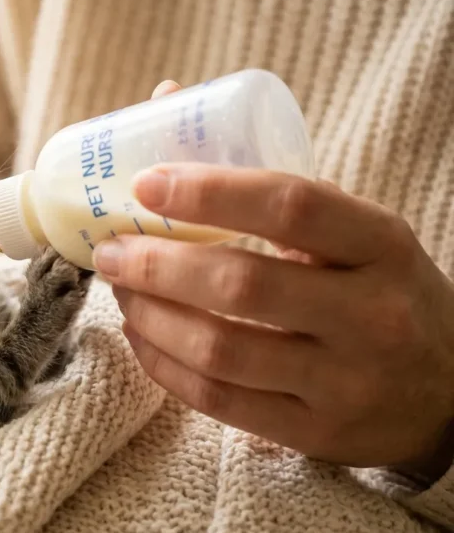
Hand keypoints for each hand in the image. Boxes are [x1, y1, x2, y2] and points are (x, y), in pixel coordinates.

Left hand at [94, 81, 453, 476]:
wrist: (447, 394)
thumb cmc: (380, 293)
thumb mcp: (356, 235)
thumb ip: (270, 183)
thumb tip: (165, 99)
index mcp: (382, 245)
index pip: (292, 204)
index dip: (209, 190)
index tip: (145, 183)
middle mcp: (371, 315)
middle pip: (240, 284)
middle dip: (157, 263)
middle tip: (111, 249)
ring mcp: (344, 382)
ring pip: (219, 349)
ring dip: (150, 316)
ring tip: (121, 290)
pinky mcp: (314, 432)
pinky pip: (217, 400)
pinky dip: (162, 364)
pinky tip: (141, 335)